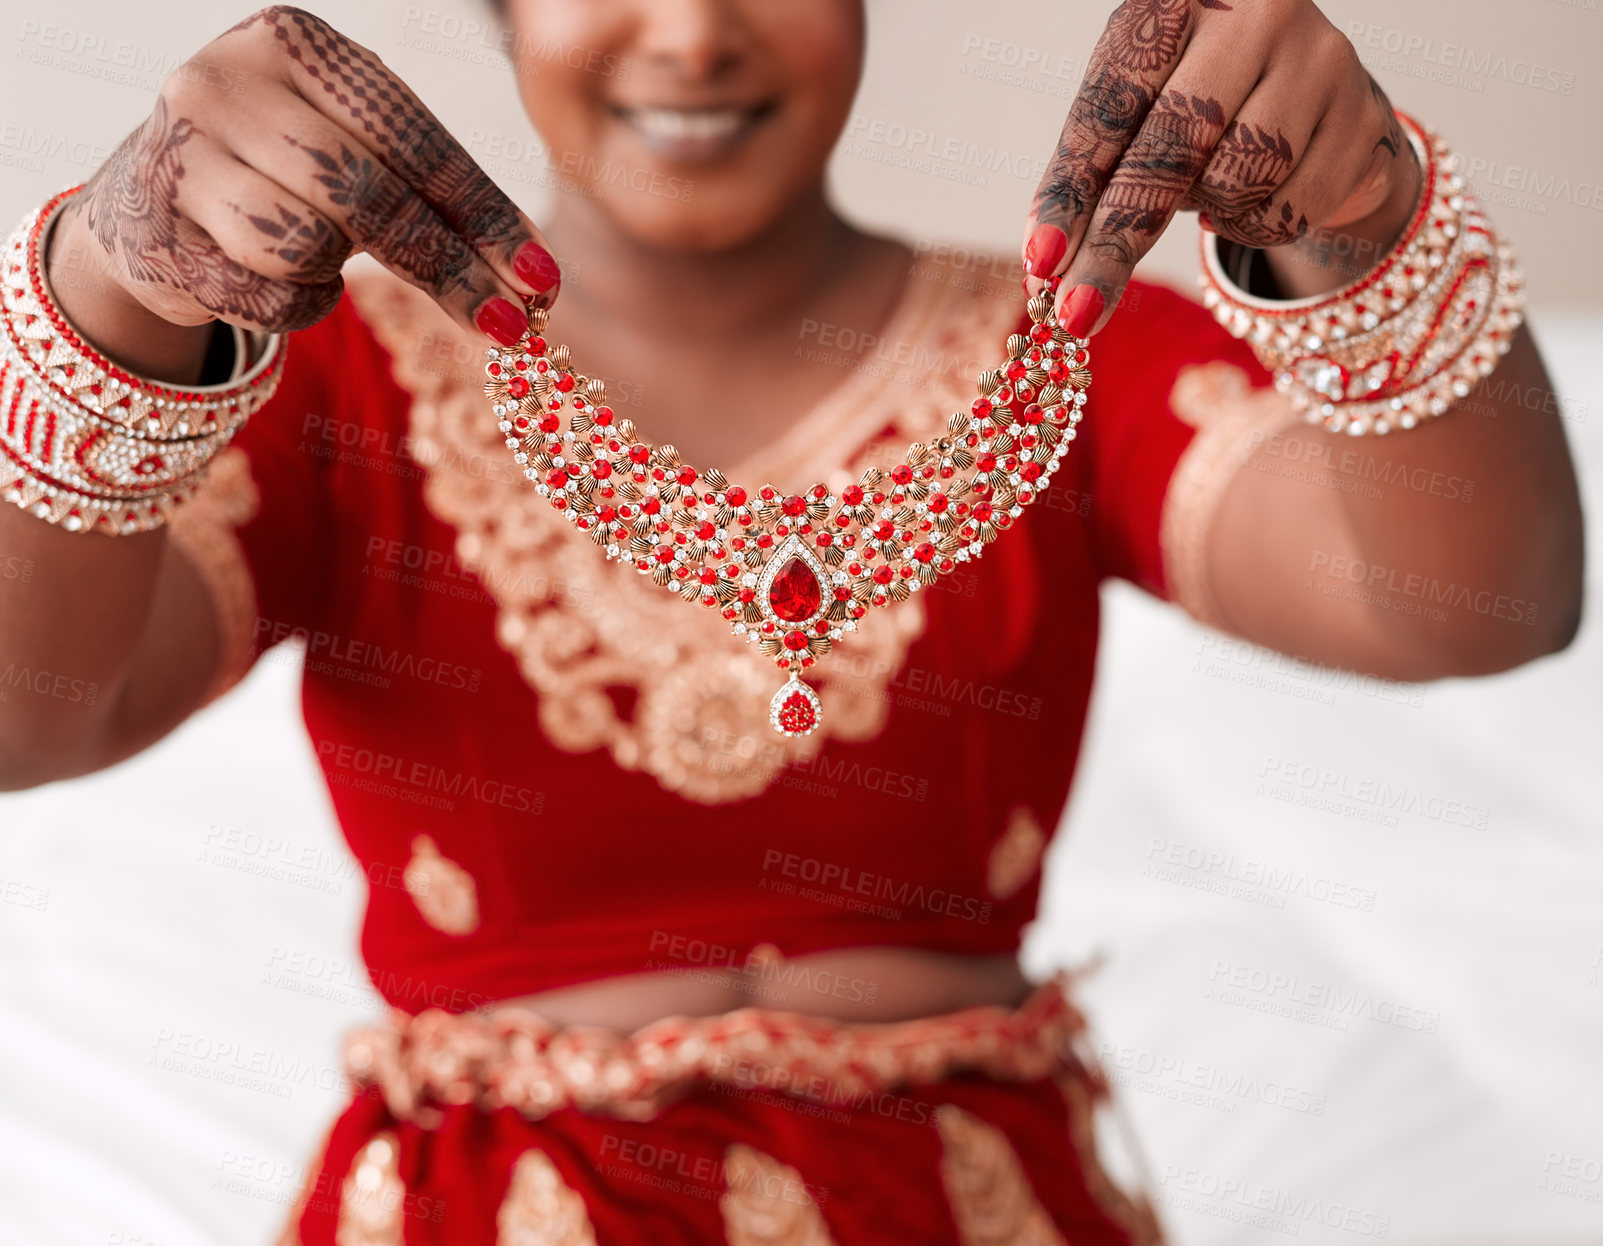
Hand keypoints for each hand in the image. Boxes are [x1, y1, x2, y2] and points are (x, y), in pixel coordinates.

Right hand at [51, 5, 560, 347]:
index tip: (542, 279)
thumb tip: (533, 280)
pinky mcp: (155, 229)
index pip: (413, 139)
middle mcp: (226, 80)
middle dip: (449, 270)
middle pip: (369, 195)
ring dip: (333, 272)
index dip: (484, 216)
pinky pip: (266, 295)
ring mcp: (179, 151)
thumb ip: (430, 195)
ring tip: (311, 251)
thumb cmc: (281, 174)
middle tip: (510, 328)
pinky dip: (292, 304)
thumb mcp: (352, 151)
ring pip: (308, 245)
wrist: (145, 203)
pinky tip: (262, 271)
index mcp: (294, 43)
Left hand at [1021, 0, 1418, 335]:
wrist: (1317, 94)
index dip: (1071, 190)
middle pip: (1171, 150)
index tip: (1041, 261)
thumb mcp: (1137, 109)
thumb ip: (1091, 172)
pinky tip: (1252, 195)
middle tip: (1078, 311)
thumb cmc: (1202, 98)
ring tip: (1207, 185)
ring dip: (1204, 213)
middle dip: (1117, 242)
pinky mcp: (1362, 116)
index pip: (1110, 105)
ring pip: (1234, 184)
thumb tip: (1045, 266)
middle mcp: (1257, 10)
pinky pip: (1284, 213)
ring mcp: (1320, 59)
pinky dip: (1252, 227)